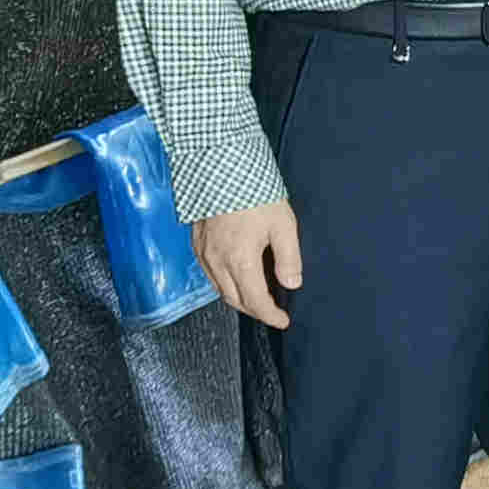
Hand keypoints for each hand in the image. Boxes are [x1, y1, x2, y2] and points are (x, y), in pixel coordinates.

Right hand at [194, 202, 302, 329]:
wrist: (222, 167)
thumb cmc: (255, 193)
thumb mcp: (283, 225)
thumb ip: (288, 258)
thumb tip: (292, 284)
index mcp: (240, 260)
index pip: (255, 301)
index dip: (270, 315)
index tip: (283, 321)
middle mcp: (217, 261)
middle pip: (235, 300)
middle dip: (255, 311)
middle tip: (272, 312)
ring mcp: (203, 253)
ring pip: (220, 289)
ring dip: (238, 299)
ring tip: (257, 298)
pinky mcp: (196, 243)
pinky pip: (209, 274)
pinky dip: (224, 284)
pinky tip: (237, 278)